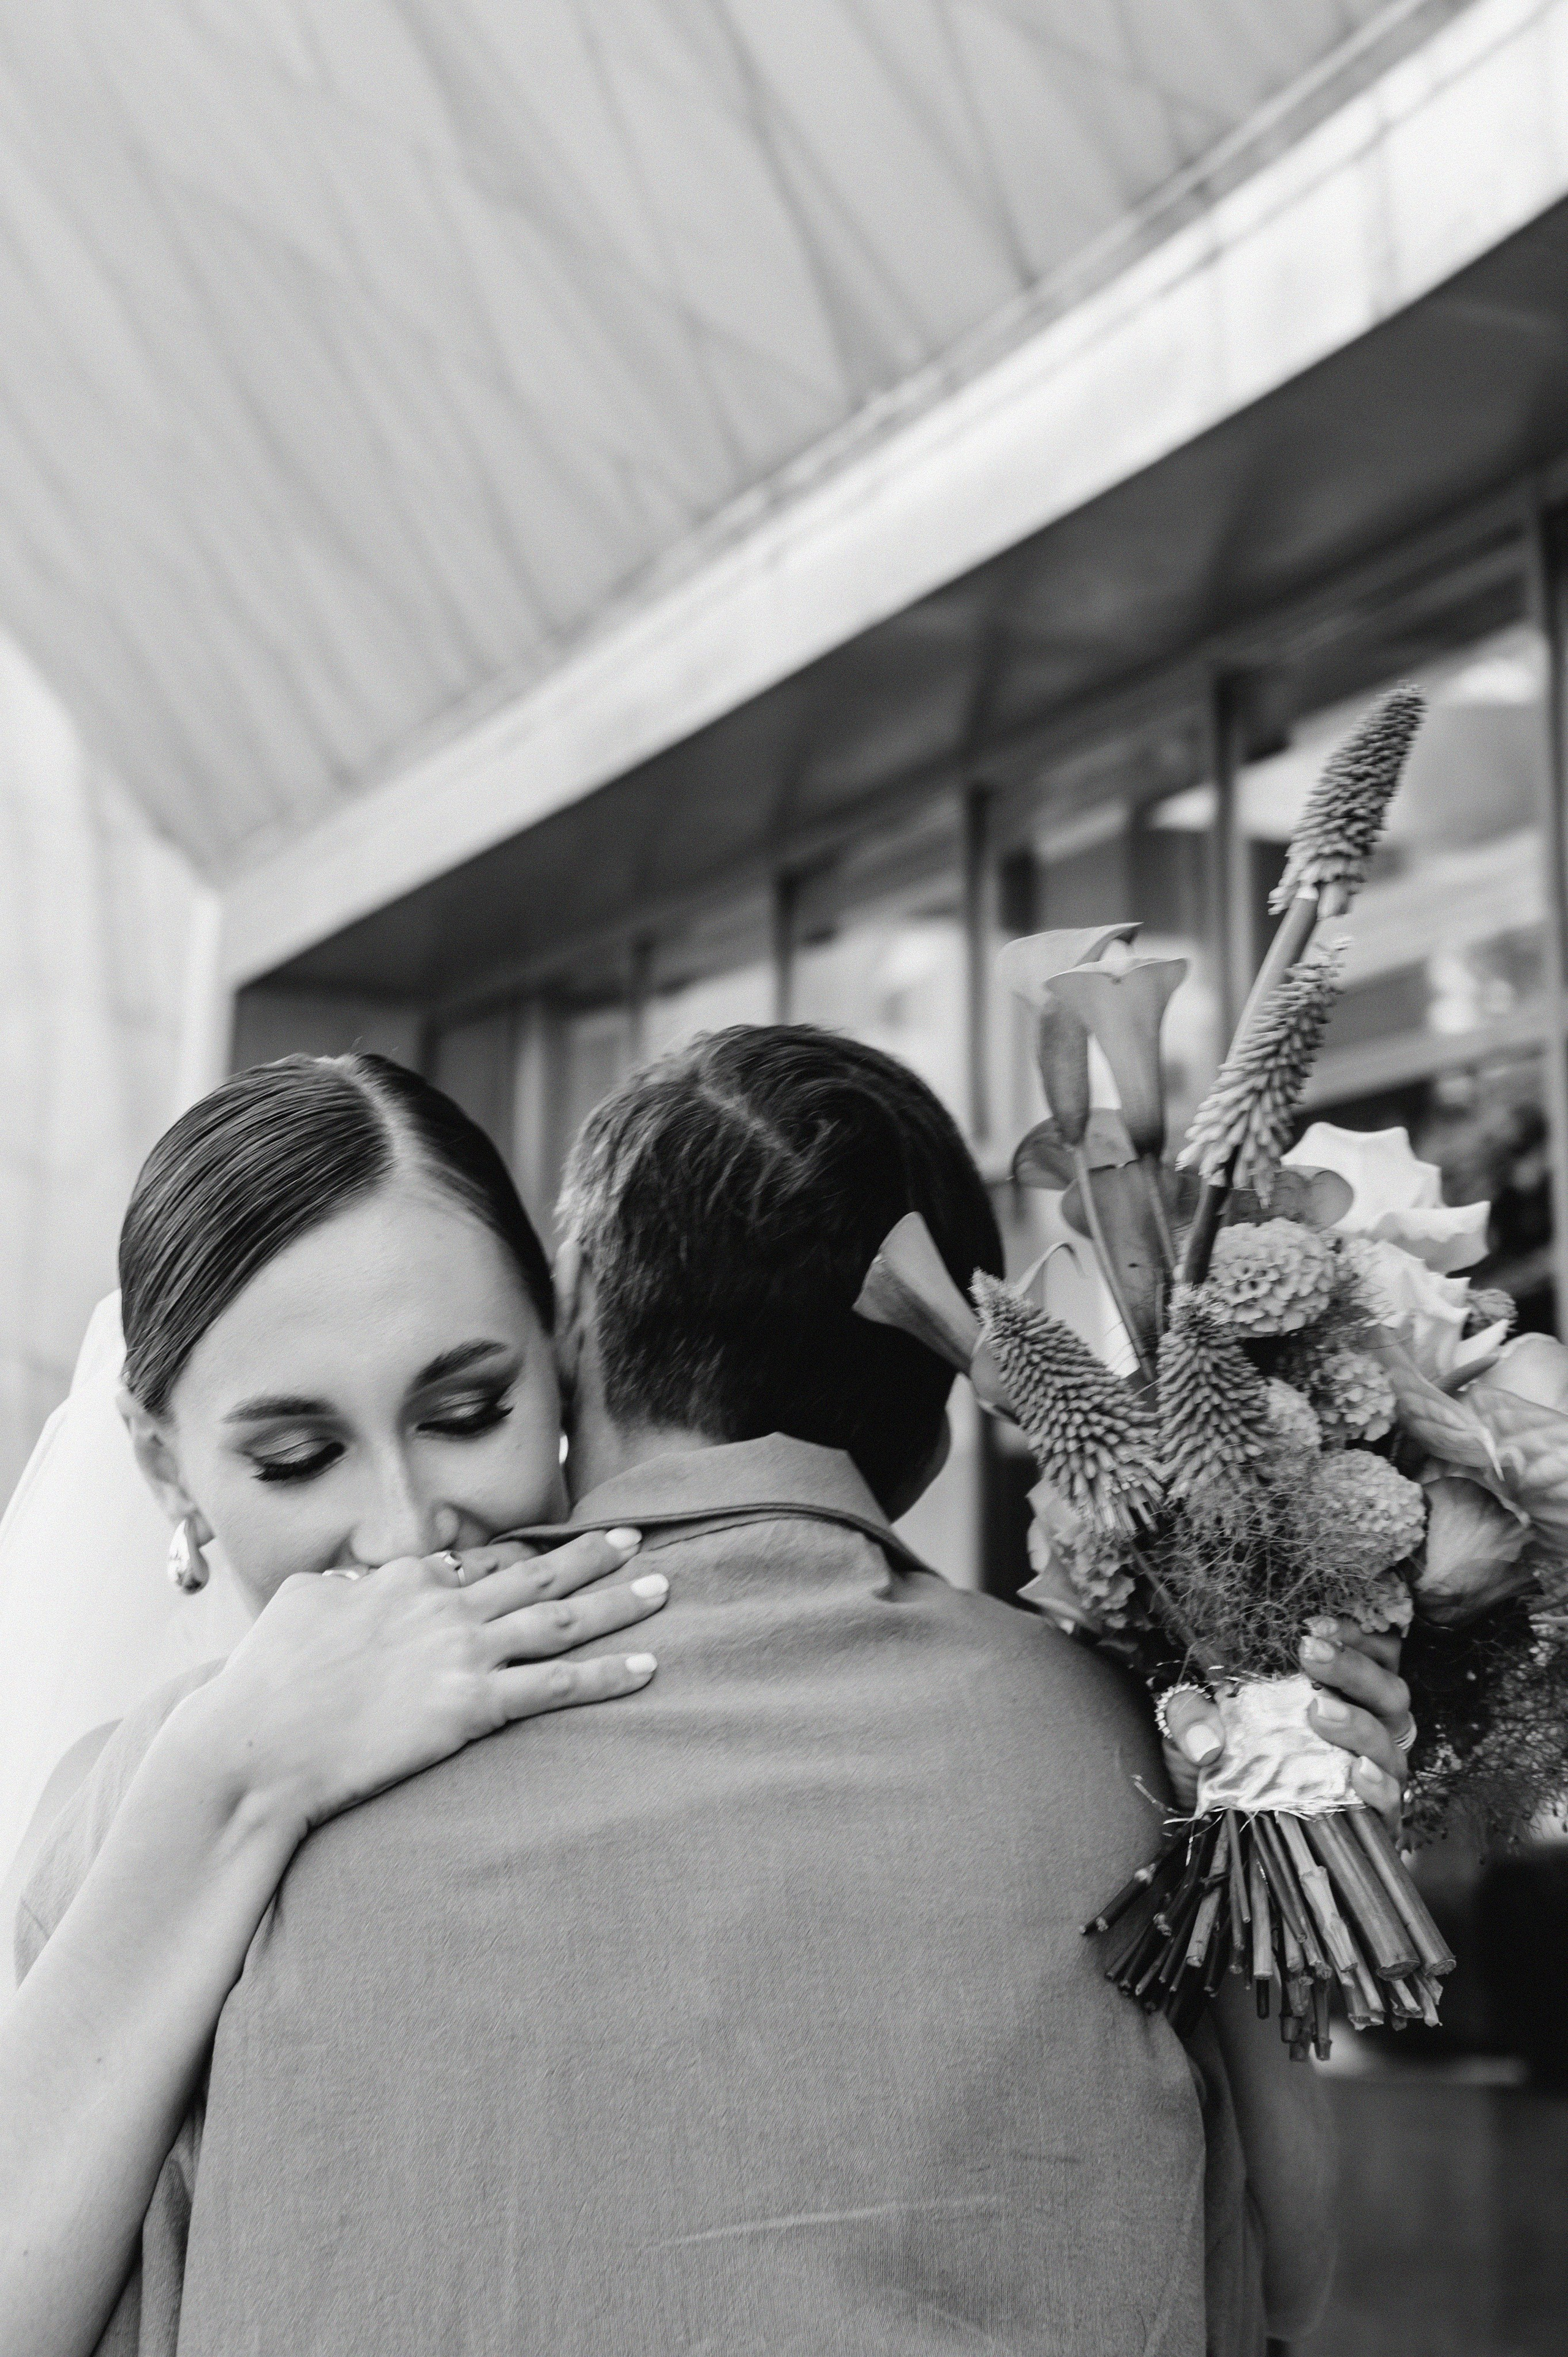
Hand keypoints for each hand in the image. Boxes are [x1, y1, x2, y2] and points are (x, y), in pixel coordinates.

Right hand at [177, 1530, 665, 1834]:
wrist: (256, 1744)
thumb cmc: (264, 1681)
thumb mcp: (299, 1603)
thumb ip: (339, 1587)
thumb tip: (353, 1582)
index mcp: (401, 1579)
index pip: (477, 1561)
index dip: (522, 1554)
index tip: (556, 1547)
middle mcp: (442, 1605)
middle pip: (534, 1573)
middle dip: (592, 1555)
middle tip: (636, 1537)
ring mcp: (460, 1653)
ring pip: (559, 1618)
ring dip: (616, 1602)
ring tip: (662, 1587)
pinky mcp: (470, 1706)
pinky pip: (556, 1686)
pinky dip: (607, 1675)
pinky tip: (646, 1667)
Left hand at [1160, 1621, 1411, 1828]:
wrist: (1215, 1822)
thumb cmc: (1220, 1759)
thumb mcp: (1194, 1727)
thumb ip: (1191, 1716)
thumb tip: (1205, 1741)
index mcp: (1342, 1691)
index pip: (1372, 1653)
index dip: (1353, 1635)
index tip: (1313, 1626)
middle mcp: (1367, 1728)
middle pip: (1389, 1691)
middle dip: (1354, 1668)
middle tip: (1311, 1653)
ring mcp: (1374, 1774)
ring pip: (1390, 1742)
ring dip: (1359, 1724)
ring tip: (1322, 1712)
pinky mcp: (1374, 1820)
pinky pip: (1391, 1801)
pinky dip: (1380, 1786)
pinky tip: (1358, 1772)